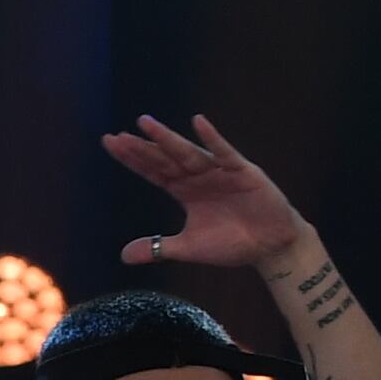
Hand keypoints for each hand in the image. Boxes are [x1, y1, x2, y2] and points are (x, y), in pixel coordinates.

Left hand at [103, 110, 309, 272]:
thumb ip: (158, 248)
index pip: (153, 171)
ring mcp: (220, 172)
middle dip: (141, 148)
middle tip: (116, 136)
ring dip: (167, 139)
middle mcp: (199, 177)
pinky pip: (225, 153)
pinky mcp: (243, 173)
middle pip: (164, 159)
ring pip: (188, 153)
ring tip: (144, 124)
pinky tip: (198, 123)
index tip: (110, 143)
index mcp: (185, 191)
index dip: (133, 159)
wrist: (270, 247)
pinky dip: (212, 139)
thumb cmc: (232, 243)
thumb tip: (122, 256)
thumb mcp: (188, 248)